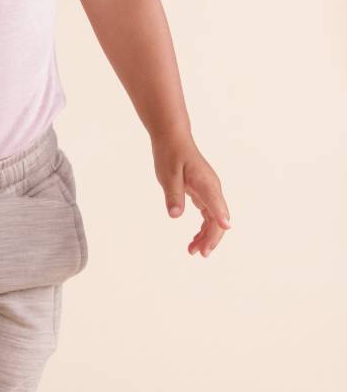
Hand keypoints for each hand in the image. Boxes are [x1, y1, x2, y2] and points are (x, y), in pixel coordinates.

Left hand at [152, 134, 231, 257]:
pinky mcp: (203, 191)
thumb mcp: (167, 174)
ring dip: (207, 236)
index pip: (216, 203)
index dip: (221, 217)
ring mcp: (209, 190)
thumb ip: (173, 195)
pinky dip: (203, 227)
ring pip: (214, 219)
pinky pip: (208, 214)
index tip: (225, 228)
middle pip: (218, 218)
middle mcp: (212, 188)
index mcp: (205, 183)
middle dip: (211, 238)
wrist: (173, 137)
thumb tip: (174, 215)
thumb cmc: (170, 153)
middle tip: (198, 254)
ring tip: (193, 251)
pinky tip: (195, 238)